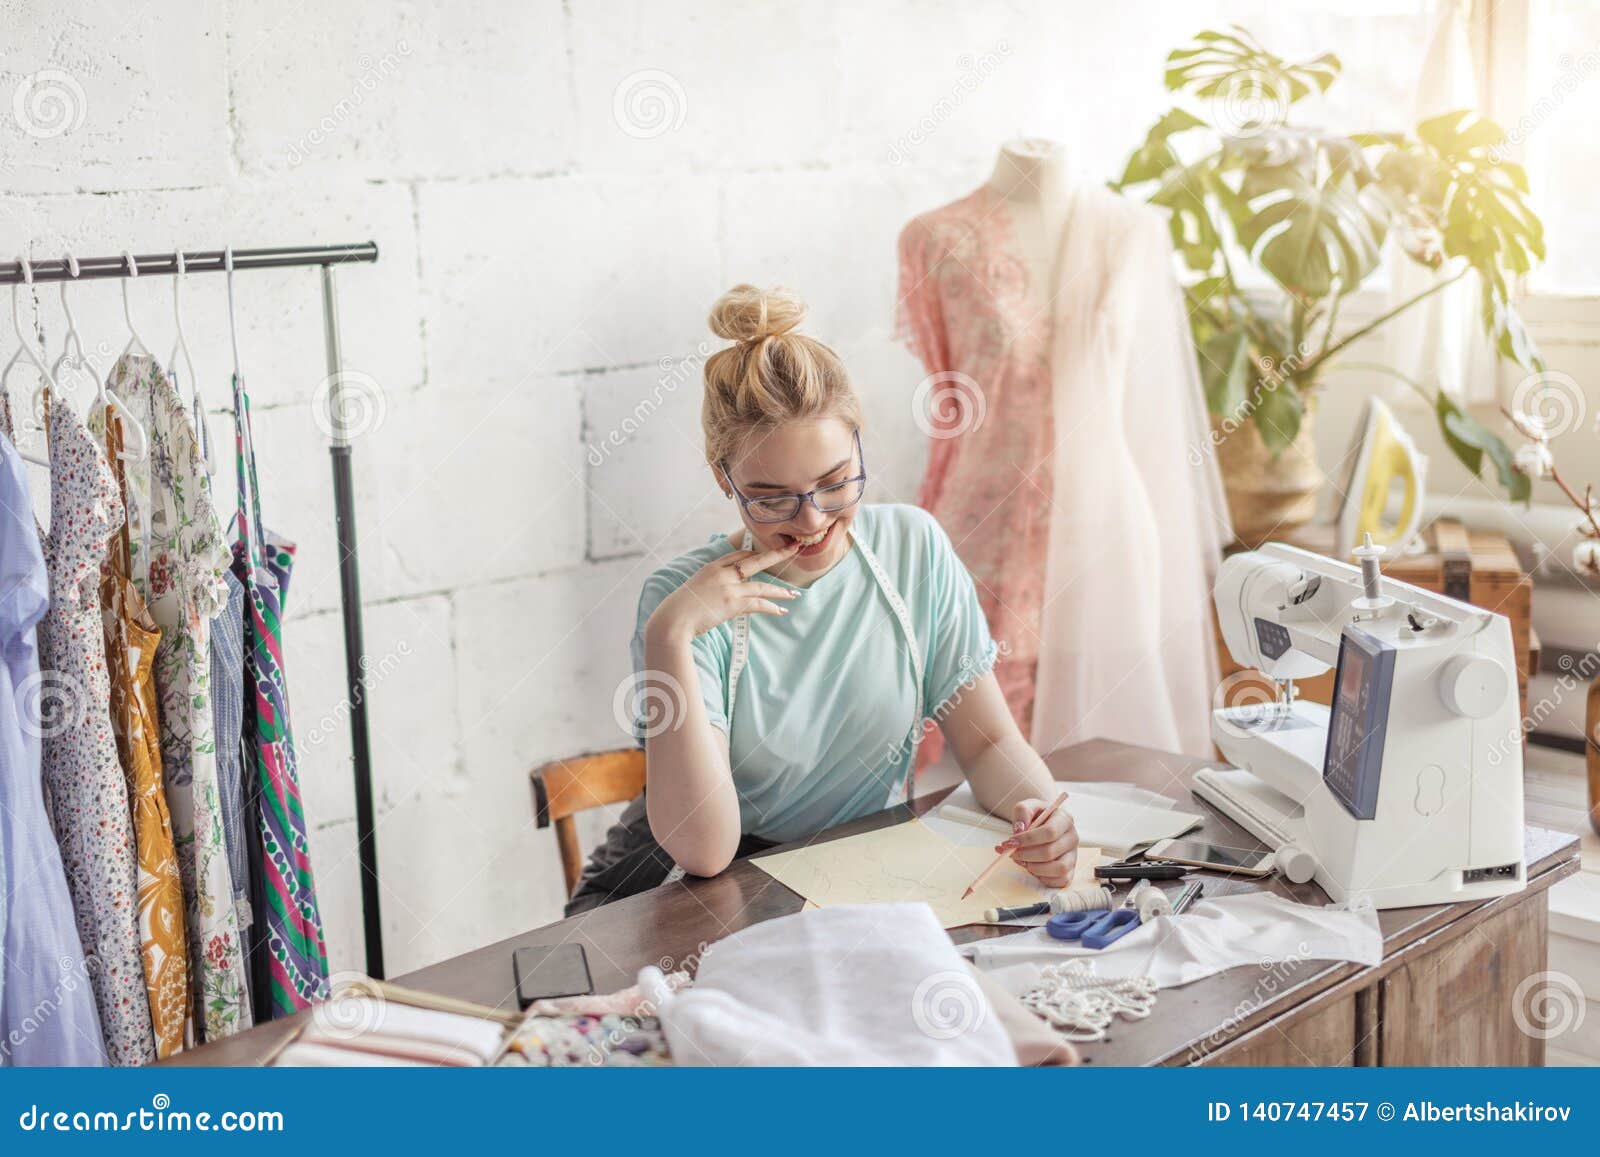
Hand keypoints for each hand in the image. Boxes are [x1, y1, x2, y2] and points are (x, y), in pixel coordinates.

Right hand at [645, 543, 801, 643]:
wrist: (673, 620)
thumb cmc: (680, 608)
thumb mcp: (695, 587)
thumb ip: (710, 585)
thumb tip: (719, 592)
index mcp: (712, 567)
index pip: (738, 555)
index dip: (755, 555)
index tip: (767, 555)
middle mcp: (723, 573)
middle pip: (756, 561)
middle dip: (777, 554)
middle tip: (794, 549)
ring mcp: (729, 588)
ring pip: (762, 586)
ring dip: (780, 591)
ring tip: (794, 595)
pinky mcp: (733, 604)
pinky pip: (758, 604)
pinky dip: (772, 608)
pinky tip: (781, 611)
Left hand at [997, 797, 1079, 888]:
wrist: (1044, 824)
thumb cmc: (1037, 816)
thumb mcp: (1028, 806)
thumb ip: (1022, 812)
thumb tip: (1019, 831)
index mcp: (1065, 819)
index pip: (1049, 832)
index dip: (1028, 839)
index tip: (1011, 842)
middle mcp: (1072, 837)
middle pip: (1050, 852)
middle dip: (1026, 855)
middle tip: (1011, 853)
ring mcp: (1073, 855)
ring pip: (1058, 869)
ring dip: (1034, 868)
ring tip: (1023, 861)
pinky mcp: (1070, 870)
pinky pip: (1060, 881)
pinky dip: (1043, 877)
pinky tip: (1033, 868)